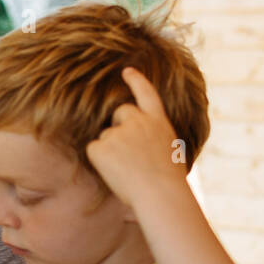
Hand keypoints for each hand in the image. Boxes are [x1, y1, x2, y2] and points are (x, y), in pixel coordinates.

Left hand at [84, 67, 189, 208]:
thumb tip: (142, 147)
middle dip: (120, 126)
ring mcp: (118, 132)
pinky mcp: (101, 146)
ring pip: (106, 137)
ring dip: (112, 151)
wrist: (160, 193)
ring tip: (129, 171)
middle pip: (120, 113)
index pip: (147, 94)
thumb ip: (154, 140)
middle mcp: (138, 121)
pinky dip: (100, 162)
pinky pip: (93, 150)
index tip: (127, 70)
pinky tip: (116, 172)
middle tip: (129, 153)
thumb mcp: (170, 152)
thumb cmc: (169, 182)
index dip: (137, 81)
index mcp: (158, 122)